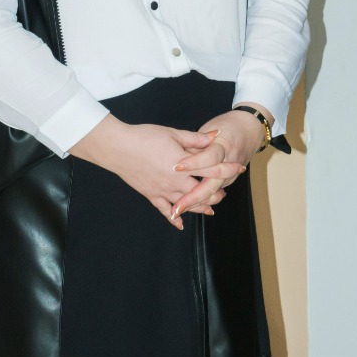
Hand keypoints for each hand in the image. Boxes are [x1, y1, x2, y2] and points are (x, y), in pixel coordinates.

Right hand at [70, 115, 245, 227]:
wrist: (118, 147)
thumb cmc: (145, 137)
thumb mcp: (173, 133)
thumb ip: (196, 138)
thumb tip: (215, 136)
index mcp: (184, 165)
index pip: (213, 170)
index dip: (228, 170)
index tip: (239, 169)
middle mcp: (176, 182)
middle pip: (203, 192)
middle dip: (216, 194)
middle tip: (224, 193)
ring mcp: (163, 191)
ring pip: (187, 205)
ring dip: (200, 208)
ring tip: (210, 209)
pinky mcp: (151, 195)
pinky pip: (165, 211)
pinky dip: (174, 218)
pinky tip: (180, 224)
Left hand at [169, 107, 272, 214]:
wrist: (250, 130)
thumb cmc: (228, 127)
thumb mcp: (212, 128)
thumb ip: (197, 141)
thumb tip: (179, 153)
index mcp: (223, 146)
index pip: (209, 157)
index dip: (194, 162)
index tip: (177, 167)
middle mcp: (228, 164)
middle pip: (212, 184)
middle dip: (193, 196)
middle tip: (177, 206)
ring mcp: (230, 175)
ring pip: (212, 193)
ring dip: (195, 204)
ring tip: (176, 212)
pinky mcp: (228, 181)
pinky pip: (214, 194)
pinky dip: (201, 204)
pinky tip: (186, 210)